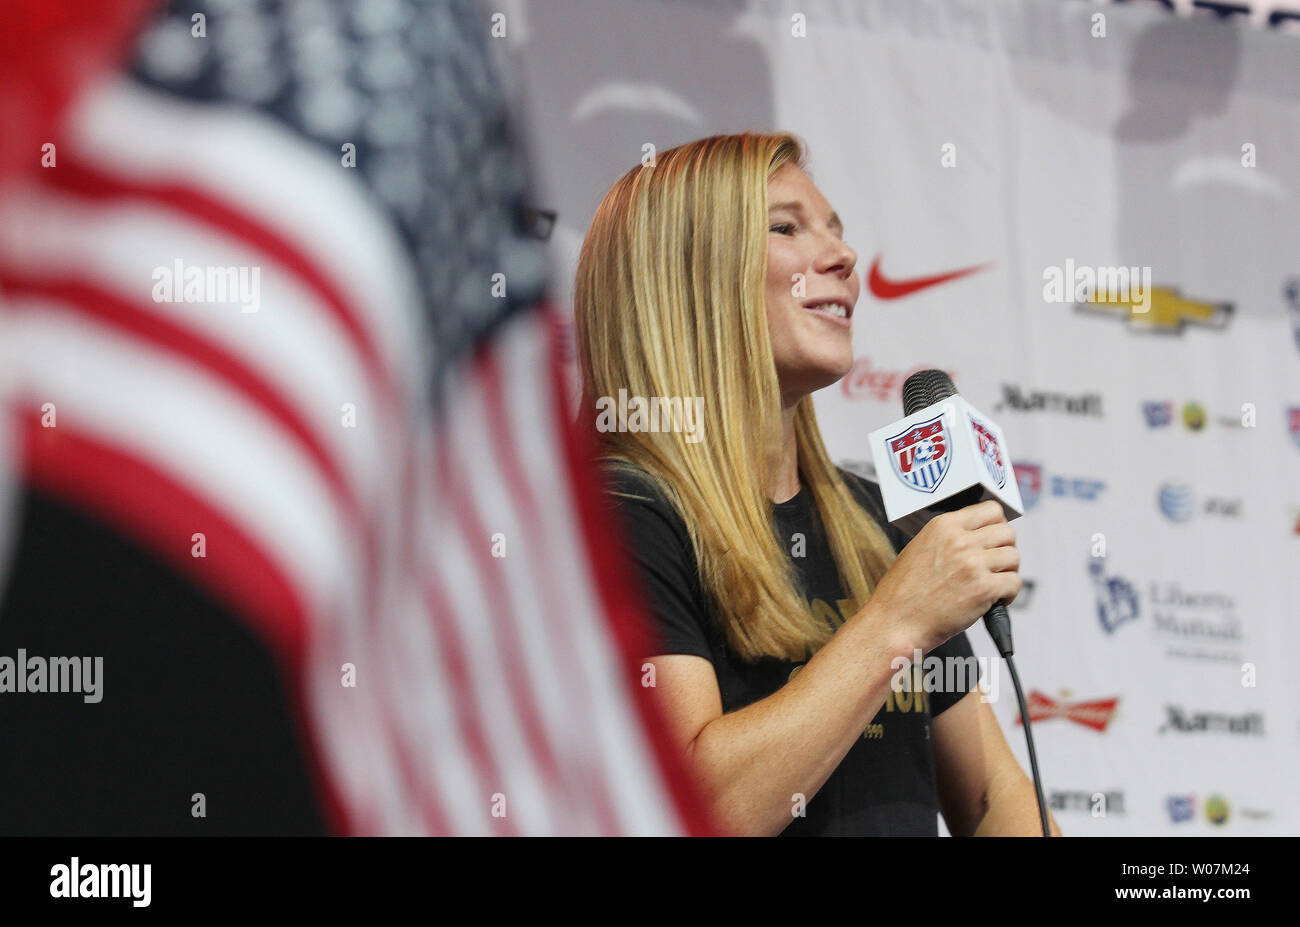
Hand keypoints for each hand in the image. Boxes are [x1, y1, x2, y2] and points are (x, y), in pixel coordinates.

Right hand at [869, 500, 1020, 652]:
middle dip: (1005, 549)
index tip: (995, 537)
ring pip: (1014, 557)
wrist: (896, 622)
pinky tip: (994, 600)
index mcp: (943, 526)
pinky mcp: (983, 588)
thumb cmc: (903, 592)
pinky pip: (1014, 583)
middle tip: (995, 564)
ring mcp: (972, 563)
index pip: (991, 509)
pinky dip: (1008, 594)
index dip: (997, 524)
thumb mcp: (920, 548)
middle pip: (1007, 532)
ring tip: (993, 583)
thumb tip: (978, 535)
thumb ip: (949, 537)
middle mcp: (959, 540)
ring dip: (1008, 571)